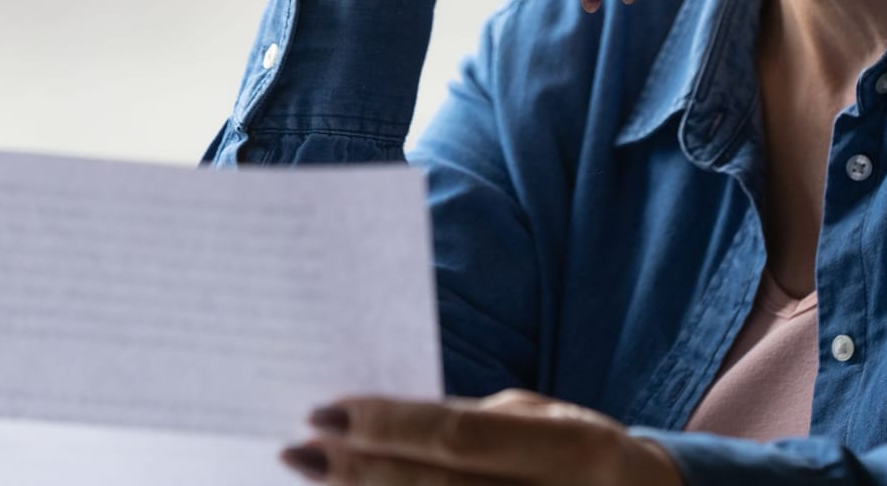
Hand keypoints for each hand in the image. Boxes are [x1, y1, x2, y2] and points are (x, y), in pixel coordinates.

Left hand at [280, 389, 684, 484]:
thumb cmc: (588, 461)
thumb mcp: (552, 424)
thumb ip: (478, 424)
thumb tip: (384, 422)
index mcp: (575, 450)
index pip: (457, 437)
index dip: (386, 425)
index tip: (323, 410)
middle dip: (357, 470)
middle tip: (298, 449)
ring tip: (315, 477)